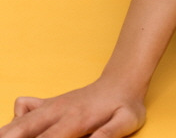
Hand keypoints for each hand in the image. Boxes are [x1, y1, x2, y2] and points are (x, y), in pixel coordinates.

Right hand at [0, 79, 145, 137]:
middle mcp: (58, 110)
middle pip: (23, 128)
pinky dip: (15, 121)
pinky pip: (23, 108)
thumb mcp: (126, 120)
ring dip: (8, 132)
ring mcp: (51, 105)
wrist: (121, 81)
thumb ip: (108, 134)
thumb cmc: (124, 105)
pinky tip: (19, 131)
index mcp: (76, 118)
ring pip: (19, 119)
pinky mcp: (48, 104)